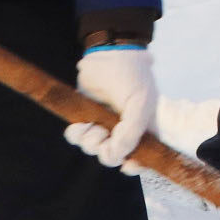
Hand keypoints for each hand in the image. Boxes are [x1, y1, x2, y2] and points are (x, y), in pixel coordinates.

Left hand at [64, 44, 156, 167]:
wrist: (109, 54)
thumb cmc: (132, 77)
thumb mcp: (140, 104)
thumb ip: (131, 134)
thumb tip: (117, 156)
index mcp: (143, 128)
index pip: (143, 157)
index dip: (135, 165)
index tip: (127, 165)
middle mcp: (124, 130)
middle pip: (113, 156)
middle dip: (106, 151)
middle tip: (103, 137)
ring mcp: (104, 125)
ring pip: (93, 148)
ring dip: (90, 142)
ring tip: (91, 126)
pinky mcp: (86, 117)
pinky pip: (77, 138)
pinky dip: (75, 135)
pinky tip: (77, 125)